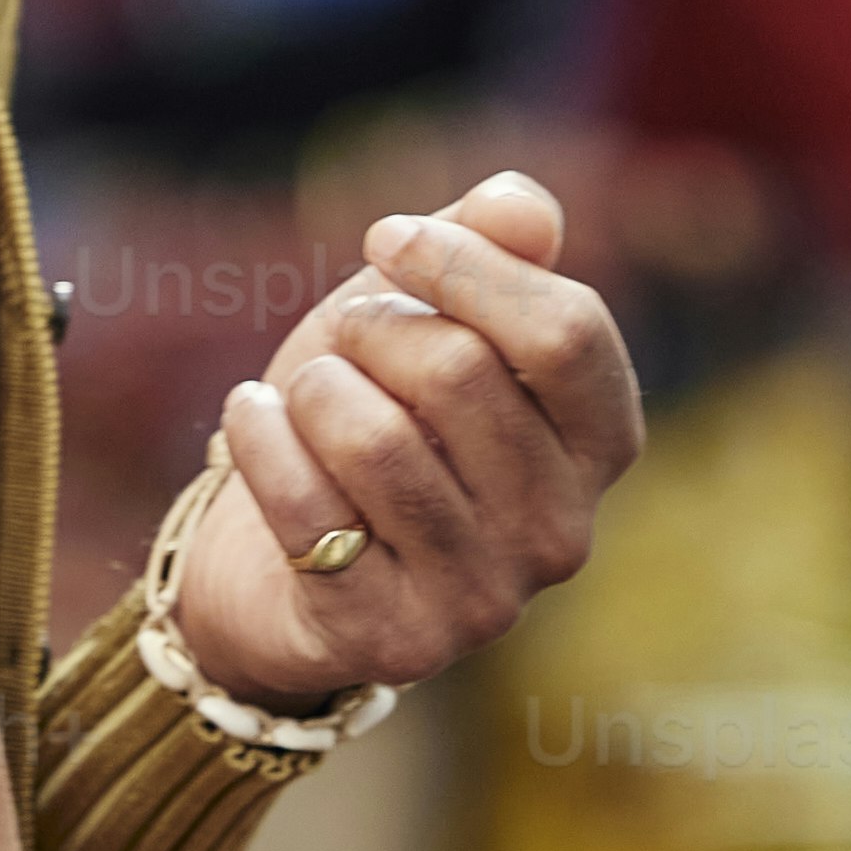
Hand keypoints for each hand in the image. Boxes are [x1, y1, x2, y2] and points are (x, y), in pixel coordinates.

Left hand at [170, 167, 640, 712]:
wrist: (271, 562)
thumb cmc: (369, 417)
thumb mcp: (425, 315)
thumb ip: (488, 248)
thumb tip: (524, 208)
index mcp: (599, 446)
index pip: (569, 333)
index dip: (467, 264)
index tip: (388, 239)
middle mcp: (562, 534)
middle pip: (460, 373)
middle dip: (372, 329)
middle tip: (342, 344)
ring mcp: (483, 600)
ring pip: (375, 440)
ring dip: (315, 389)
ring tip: (305, 395)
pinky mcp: (391, 642)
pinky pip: (307, 509)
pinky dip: (258, 439)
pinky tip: (250, 421)